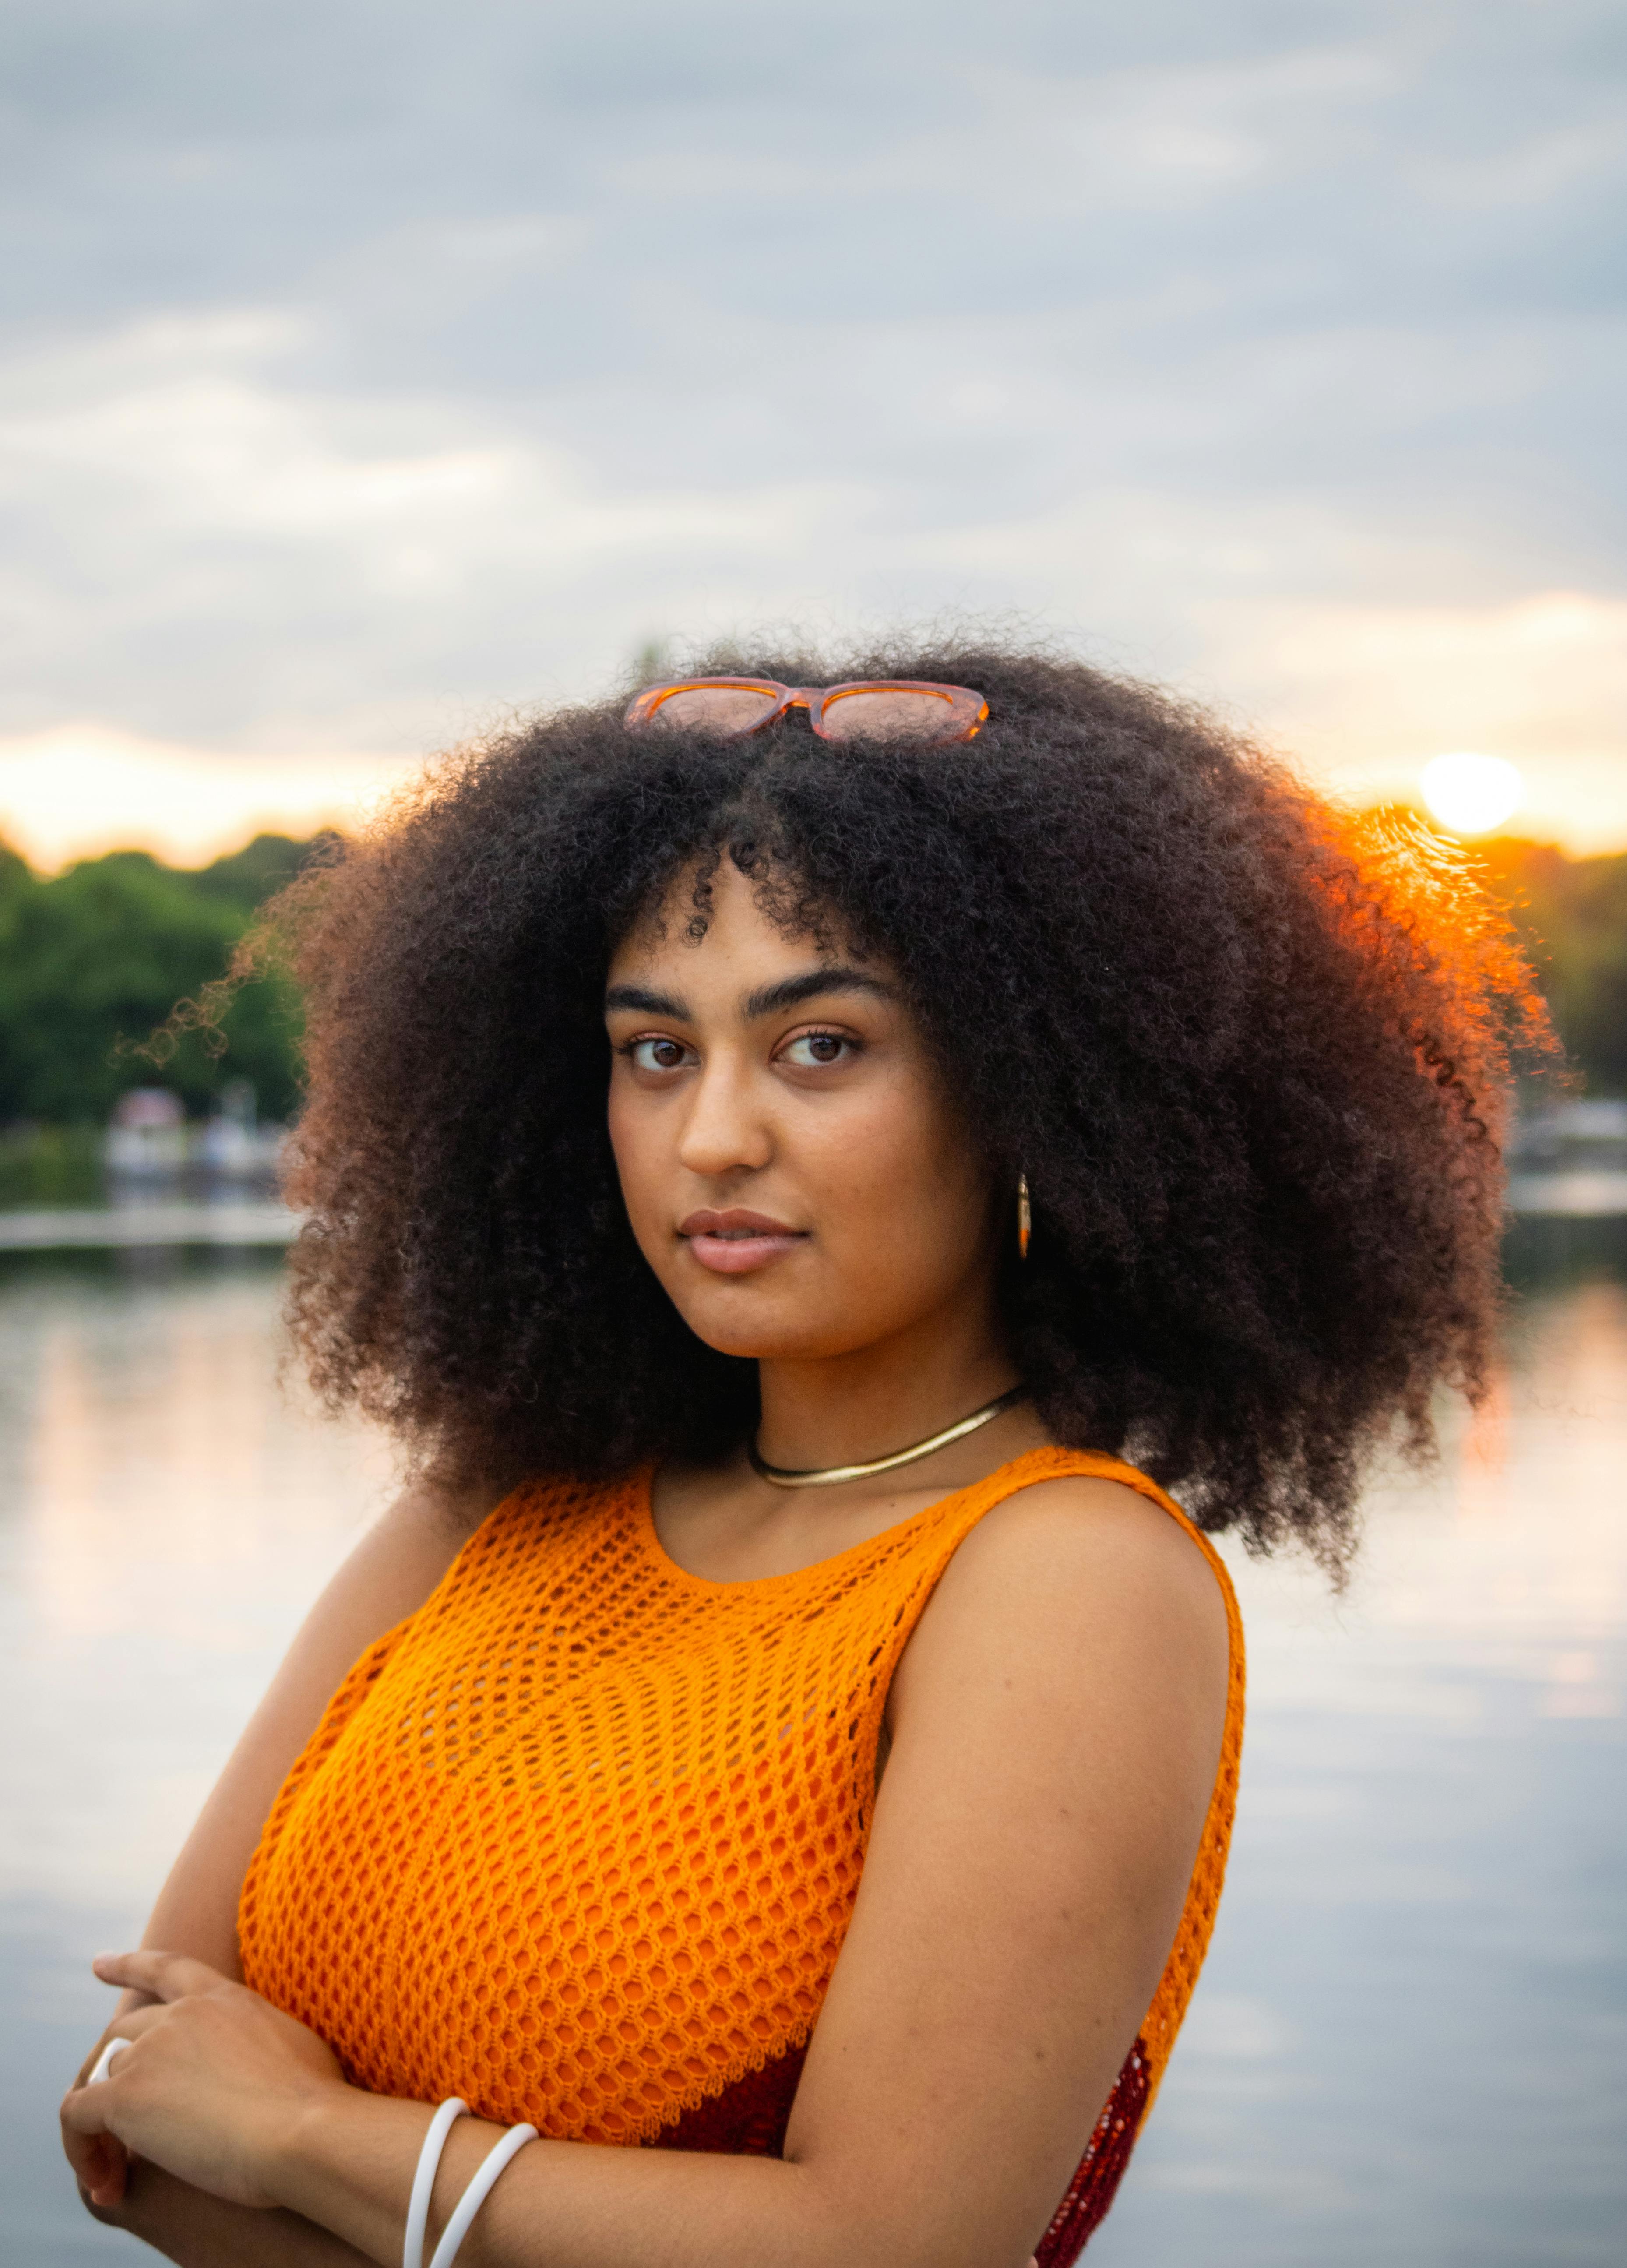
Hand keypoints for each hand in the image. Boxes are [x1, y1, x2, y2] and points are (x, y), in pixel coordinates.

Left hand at [59, 1950, 350, 2211]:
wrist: (304, 2130)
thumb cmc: (318, 2102)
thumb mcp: (297, 2048)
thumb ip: (265, 2042)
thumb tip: (271, 2062)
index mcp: (223, 1999)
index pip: (165, 1968)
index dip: (128, 1965)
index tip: (98, 1963)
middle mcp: (180, 2015)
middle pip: (122, 2033)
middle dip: (112, 2071)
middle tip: (114, 2121)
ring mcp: (150, 2052)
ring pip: (102, 2077)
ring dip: (105, 2122)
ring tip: (119, 2170)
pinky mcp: (125, 2097)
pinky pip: (76, 2116)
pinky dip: (80, 2148)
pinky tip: (106, 2181)